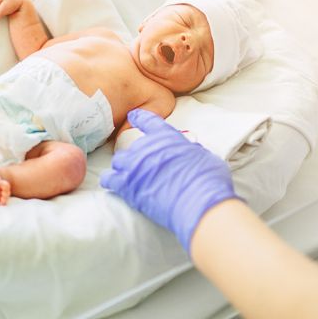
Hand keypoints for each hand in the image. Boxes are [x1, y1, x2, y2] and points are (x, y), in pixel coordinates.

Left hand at [100, 109, 239, 251]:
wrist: (198, 202)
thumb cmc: (208, 180)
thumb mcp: (203, 155)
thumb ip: (190, 150)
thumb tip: (188, 153)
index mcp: (166, 136)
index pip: (147, 120)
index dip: (139, 118)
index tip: (133, 116)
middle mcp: (146, 147)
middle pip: (131, 146)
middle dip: (136, 156)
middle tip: (144, 167)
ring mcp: (134, 166)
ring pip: (118, 161)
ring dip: (123, 167)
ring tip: (130, 177)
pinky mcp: (127, 186)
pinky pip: (109, 179)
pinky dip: (111, 181)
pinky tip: (114, 184)